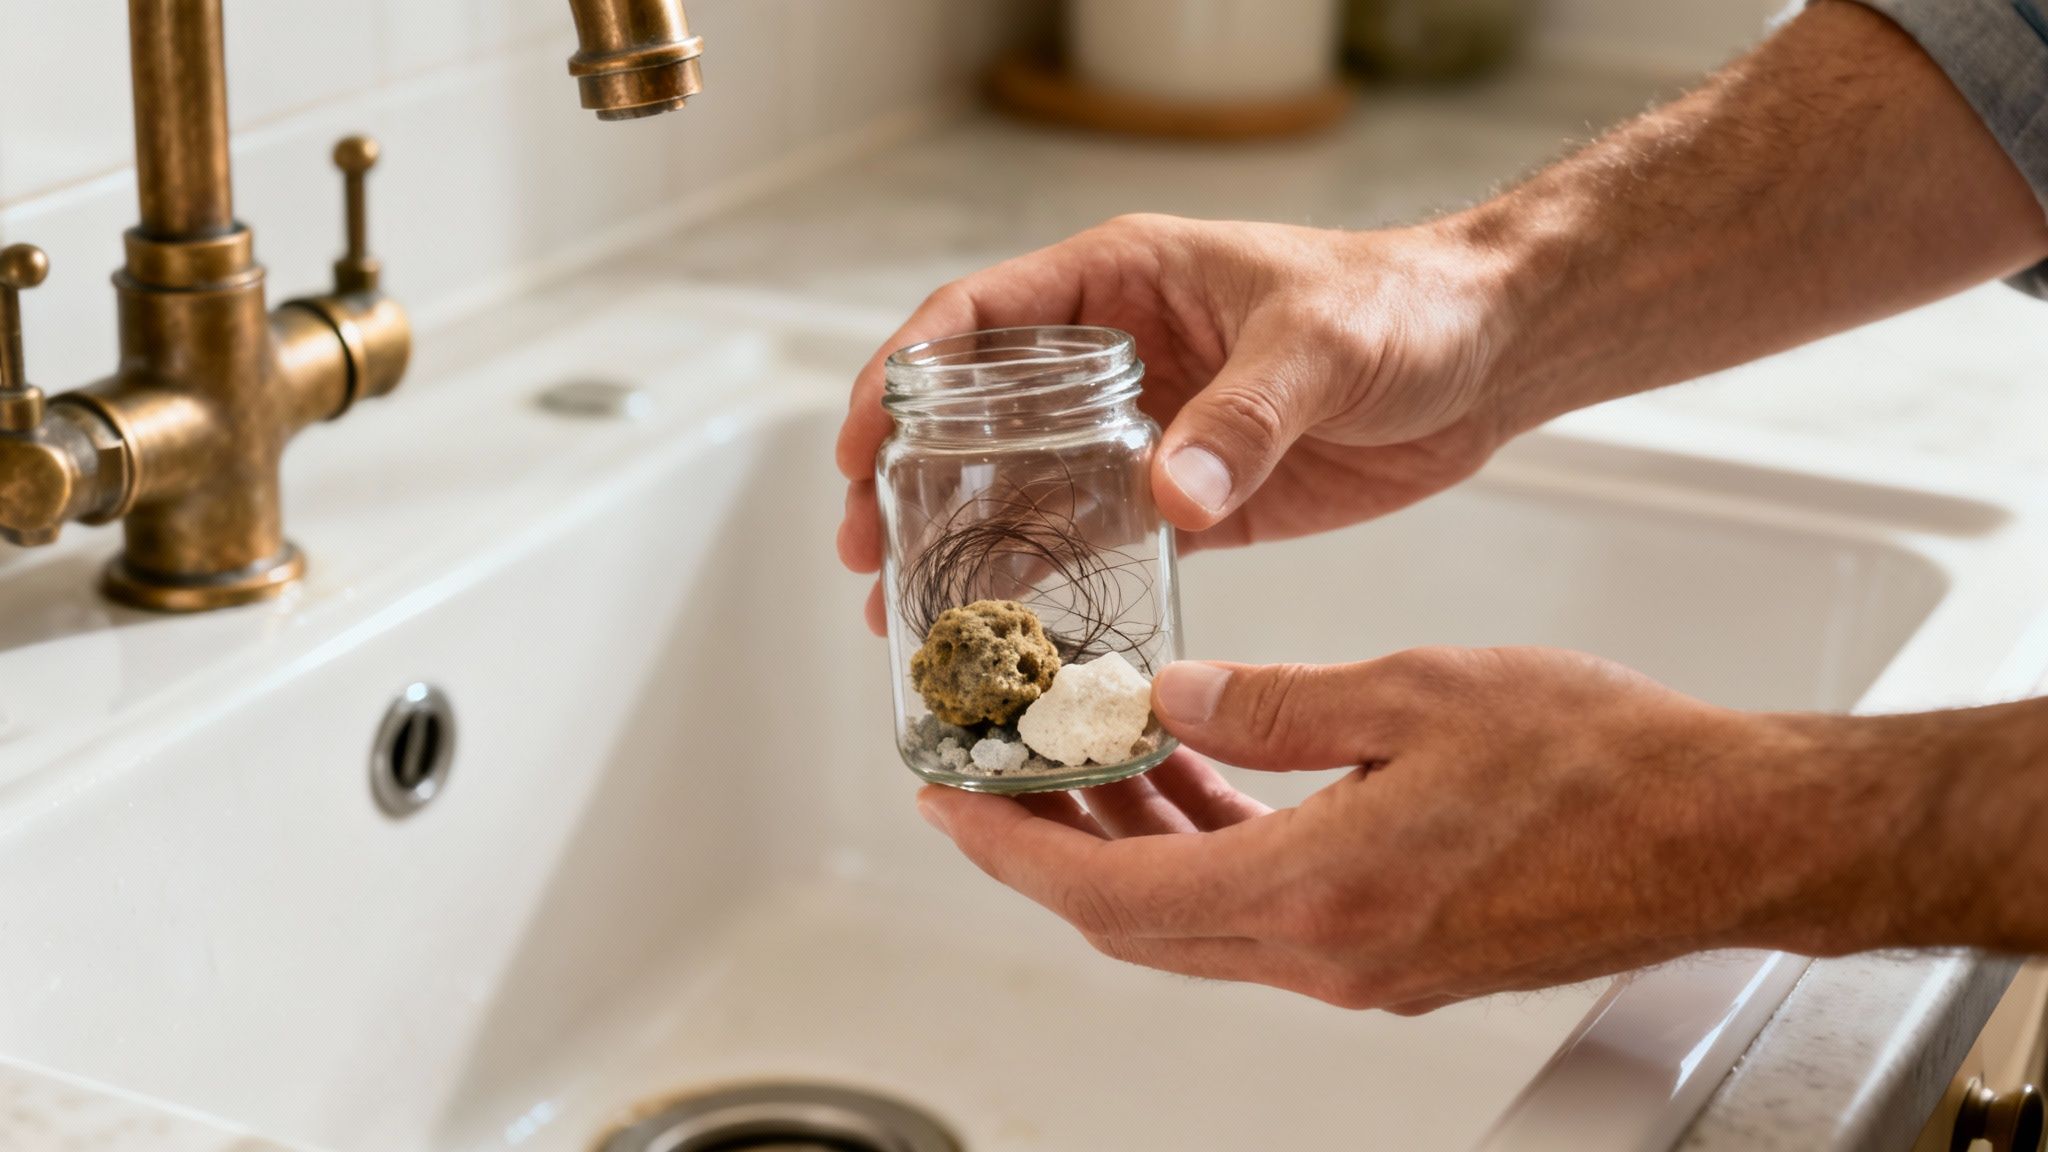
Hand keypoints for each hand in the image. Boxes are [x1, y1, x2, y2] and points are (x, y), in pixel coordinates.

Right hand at [835, 214, 1515, 632]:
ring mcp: (1146, 433)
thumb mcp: (1324, 343)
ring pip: (1023, 487)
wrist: (1493, 356)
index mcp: (1122, 283)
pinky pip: (1095, 541)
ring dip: (960, 544)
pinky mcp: (1189, 501)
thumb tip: (1171, 493)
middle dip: (906, 478)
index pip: (976, 319)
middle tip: (863, 550)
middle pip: (975, 414)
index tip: (857, 444)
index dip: (899, 376)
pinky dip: (1045, 584)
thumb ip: (1247, 415)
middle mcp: (1117, 358)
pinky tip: (1006, 633)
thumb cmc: (1409, 307)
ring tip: (906, 612)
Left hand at [915, 646, 1908, 1011]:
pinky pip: (1261, 910)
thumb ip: (1273, 702)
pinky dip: (1208, 849)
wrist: (1725, 832)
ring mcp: (1362, 966)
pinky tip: (1198, 779)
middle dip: (1049, 849)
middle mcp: (1327, 954)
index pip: (1109, 892)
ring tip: (1090, 760)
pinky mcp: (1396, 954)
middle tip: (995, 780)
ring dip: (1131, 845)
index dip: (1011, 850)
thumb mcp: (1415, 690)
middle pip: (1135, 919)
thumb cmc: (1606, 763)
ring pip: (1195, 917)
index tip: (948, 804)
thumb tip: (1170, 703)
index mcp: (1316, 892)